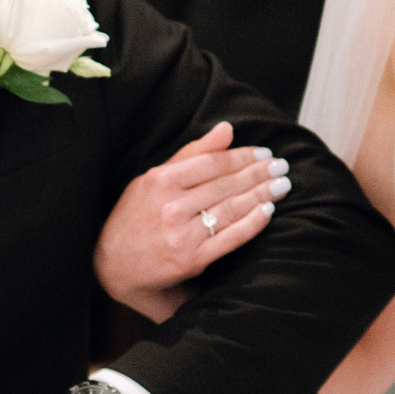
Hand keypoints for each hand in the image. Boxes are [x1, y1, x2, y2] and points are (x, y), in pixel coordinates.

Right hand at [94, 122, 288, 322]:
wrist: (112, 264)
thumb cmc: (134, 217)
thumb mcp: (152, 178)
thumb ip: (190, 154)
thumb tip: (226, 129)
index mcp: (159, 181)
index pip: (212, 163)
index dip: (243, 156)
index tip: (264, 153)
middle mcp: (170, 206)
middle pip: (226, 185)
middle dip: (259, 174)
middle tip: (282, 166)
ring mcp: (181, 234)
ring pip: (231, 208)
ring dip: (262, 195)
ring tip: (282, 185)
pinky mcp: (191, 259)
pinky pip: (230, 237)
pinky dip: (252, 223)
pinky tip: (267, 211)